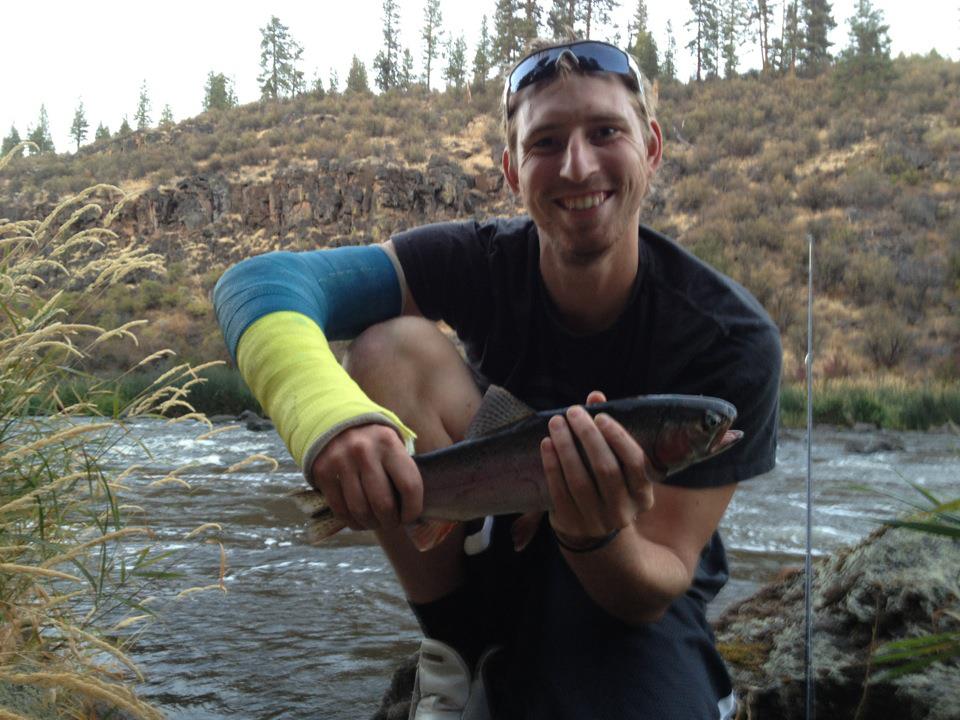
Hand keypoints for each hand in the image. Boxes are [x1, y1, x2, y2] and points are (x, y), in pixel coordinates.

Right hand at [309, 423, 421, 530]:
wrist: (334, 419)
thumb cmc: (373, 440)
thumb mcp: (392, 443)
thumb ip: (402, 470)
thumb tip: (412, 510)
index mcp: (389, 443)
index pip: (409, 486)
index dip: (413, 509)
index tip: (410, 516)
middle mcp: (364, 451)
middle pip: (383, 503)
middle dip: (391, 521)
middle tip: (392, 523)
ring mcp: (341, 461)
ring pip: (360, 509)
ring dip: (371, 524)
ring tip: (376, 523)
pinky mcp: (322, 471)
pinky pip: (339, 508)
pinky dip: (351, 521)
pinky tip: (359, 521)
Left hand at [540, 391, 658, 545]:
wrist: (589, 531)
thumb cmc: (605, 485)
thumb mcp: (616, 464)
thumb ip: (608, 431)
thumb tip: (596, 396)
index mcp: (643, 496)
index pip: (635, 463)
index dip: (618, 437)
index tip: (600, 416)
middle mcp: (623, 512)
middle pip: (606, 469)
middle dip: (588, 436)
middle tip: (573, 412)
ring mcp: (597, 521)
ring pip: (580, 480)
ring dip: (566, 447)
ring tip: (556, 422)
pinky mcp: (572, 524)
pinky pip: (559, 491)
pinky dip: (552, 465)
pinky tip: (546, 444)